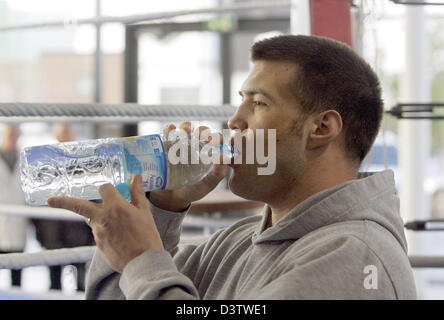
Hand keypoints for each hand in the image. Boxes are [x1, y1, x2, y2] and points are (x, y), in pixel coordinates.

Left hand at [48, 175, 162, 272]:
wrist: (143, 262)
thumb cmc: (147, 236)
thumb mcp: (144, 212)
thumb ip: (137, 193)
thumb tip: (137, 178)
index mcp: (116, 207)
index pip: (104, 188)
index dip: (108, 188)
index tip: (112, 190)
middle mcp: (103, 218)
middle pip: (78, 205)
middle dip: (63, 202)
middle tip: (51, 200)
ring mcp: (98, 232)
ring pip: (92, 219)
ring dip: (99, 217)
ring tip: (120, 226)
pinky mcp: (97, 244)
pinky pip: (98, 232)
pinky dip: (105, 230)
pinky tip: (119, 237)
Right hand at [148, 122, 229, 211]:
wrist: (170, 197)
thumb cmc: (192, 191)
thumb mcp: (207, 185)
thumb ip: (218, 174)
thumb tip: (224, 158)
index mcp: (209, 153)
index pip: (216, 139)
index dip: (217, 137)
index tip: (214, 141)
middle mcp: (196, 145)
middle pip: (201, 131)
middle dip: (202, 130)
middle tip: (200, 136)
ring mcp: (181, 144)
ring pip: (185, 128)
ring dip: (186, 126)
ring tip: (185, 132)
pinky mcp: (167, 145)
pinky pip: (168, 133)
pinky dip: (170, 128)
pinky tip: (171, 130)